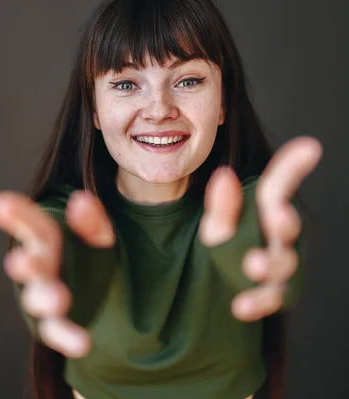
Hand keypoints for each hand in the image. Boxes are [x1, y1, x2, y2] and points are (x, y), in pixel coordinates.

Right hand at [0, 190, 114, 357]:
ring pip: (38, 299)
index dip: (16, 215)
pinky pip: (57, 332)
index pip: (31, 224)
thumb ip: (91, 219)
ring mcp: (44, 296)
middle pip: (30, 263)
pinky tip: (82, 343)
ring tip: (59, 300)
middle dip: (26, 263)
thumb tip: (81, 200)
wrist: (101, 295)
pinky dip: (67, 337)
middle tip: (20, 261)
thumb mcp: (97, 233)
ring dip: (45, 299)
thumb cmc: (89, 255)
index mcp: (46, 240)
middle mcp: (39, 267)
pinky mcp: (56, 323)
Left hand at [199, 136, 322, 321]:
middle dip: (286, 223)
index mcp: (268, 211)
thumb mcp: (217, 221)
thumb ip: (222, 203)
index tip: (309, 146)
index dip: (292, 167)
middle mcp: (281, 237)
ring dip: (270, 264)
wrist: (220, 276)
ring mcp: (279, 266)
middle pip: (288, 229)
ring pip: (283, 266)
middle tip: (280, 215)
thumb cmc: (227, 239)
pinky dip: (256, 303)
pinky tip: (240, 307)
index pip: (278, 187)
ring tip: (253, 264)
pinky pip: (268, 299)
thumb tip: (224, 176)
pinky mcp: (272, 293)